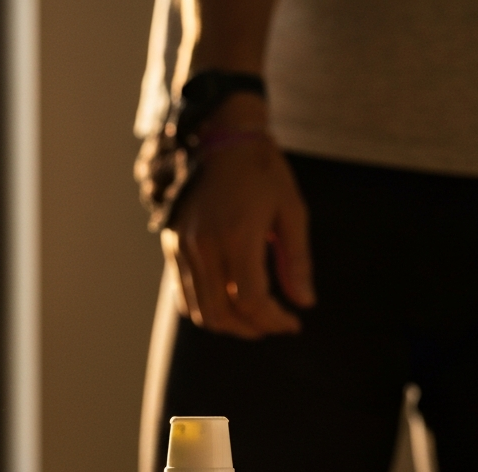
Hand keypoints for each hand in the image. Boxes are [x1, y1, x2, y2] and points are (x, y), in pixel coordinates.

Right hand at [163, 98, 314, 338]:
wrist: (219, 137)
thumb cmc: (263, 172)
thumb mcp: (292, 211)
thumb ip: (296, 261)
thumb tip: (305, 303)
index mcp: (238, 234)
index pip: (251, 300)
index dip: (273, 320)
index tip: (292, 323)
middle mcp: (205, 245)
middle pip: (221, 314)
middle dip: (251, 329)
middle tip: (273, 325)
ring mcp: (183, 248)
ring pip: (199, 311)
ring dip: (227, 325)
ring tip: (252, 320)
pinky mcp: (172, 247)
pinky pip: (183, 295)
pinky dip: (206, 309)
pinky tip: (228, 303)